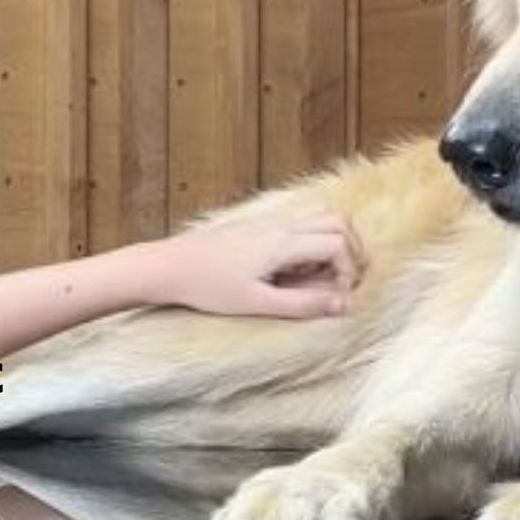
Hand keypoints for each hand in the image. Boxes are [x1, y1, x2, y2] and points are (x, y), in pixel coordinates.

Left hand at [148, 208, 365, 317]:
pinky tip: (294, 266)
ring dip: (333, 240)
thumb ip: (302, 304)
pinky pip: (299, 218)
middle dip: (351, 249)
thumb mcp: (257, 303)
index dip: (349, 270)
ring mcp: (268, 219)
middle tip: (344, 280)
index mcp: (283, 242)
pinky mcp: (256, 222)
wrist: (169, 266)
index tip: (339, 295)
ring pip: (320, 214)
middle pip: (338, 220)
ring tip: (321, 274)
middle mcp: (280, 223)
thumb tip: (342, 305)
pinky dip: (312, 237)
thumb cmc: (208, 287)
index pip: (338, 244)